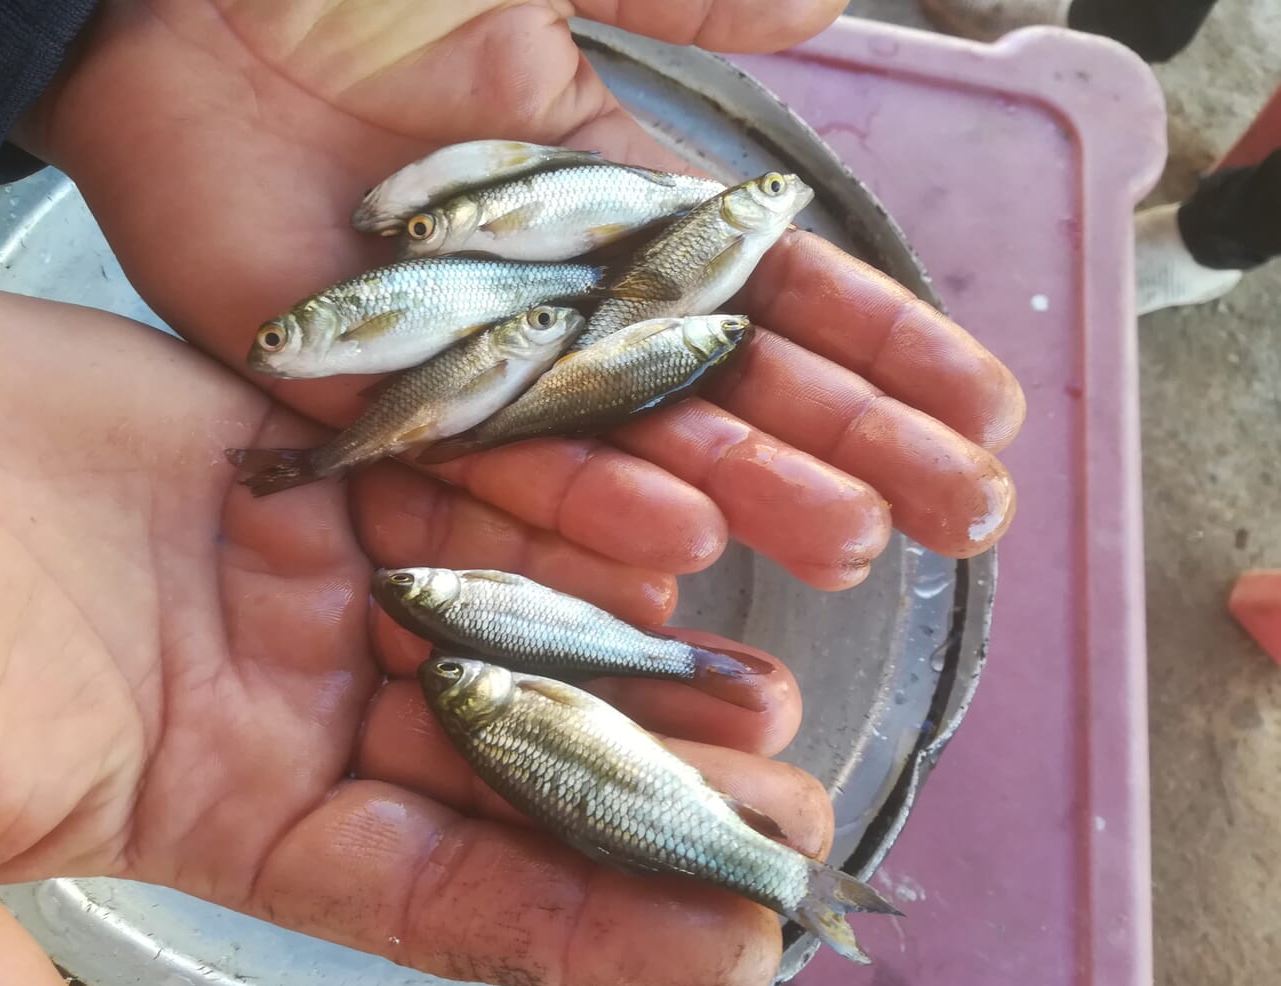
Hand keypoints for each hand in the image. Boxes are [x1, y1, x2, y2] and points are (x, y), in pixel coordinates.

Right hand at [0, 287, 826, 985]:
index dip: (593, 929)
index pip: (449, 893)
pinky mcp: (295, 434)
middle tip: (795, 833)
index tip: (731, 958)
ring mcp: (294, 556)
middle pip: (509, 748)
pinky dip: (563, 500)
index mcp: (223, 807)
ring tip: (773, 705)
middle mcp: (284, 686)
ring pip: (508, 608)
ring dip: (638, 656)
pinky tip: (676, 542)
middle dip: (650, 795)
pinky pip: (458, 466)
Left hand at [22, 0, 1024, 593]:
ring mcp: (476, 356)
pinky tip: (679, 552)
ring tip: (857, 546)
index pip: (781, 289)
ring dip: (749, 495)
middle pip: (730, 387)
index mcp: (617, 197)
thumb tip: (827, 4)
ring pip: (633, 446)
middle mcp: (562, 295)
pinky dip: (578, 510)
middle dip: (854, 443)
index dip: (886, 347)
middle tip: (960, 515)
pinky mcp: (378, 397)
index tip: (985, 410)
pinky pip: (490, 468)